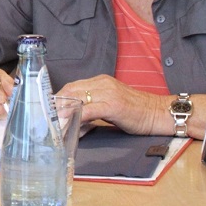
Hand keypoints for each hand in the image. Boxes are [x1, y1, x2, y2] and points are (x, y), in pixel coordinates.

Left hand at [57, 75, 171, 135]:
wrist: (159, 113)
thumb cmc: (136, 112)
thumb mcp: (110, 107)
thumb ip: (91, 111)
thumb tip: (73, 123)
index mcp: (100, 81)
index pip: (71, 86)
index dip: (58, 98)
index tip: (48, 110)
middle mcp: (102, 84)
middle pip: (70, 91)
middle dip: (56, 105)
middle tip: (46, 118)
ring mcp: (108, 93)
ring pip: (77, 99)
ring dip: (62, 112)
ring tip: (52, 123)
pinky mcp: (113, 105)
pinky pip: (88, 109)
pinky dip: (75, 116)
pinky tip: (68, 123)